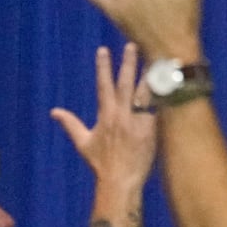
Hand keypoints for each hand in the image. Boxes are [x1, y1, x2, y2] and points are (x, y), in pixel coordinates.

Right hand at [50, 43, 157, 196]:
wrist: (121, 181)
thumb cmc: (101, 164)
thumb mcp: (83, 143)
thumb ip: (71, 124)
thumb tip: (54, 111)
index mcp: (105, 115)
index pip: (103, 85)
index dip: (103, 67)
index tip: (103, 50)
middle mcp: (121, 116)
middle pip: (125, 84)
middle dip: (128, 63)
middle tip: (132, 45)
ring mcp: (138, 122)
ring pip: (146, 94)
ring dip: (151, 76)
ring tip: (158, 61)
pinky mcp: (152, 131)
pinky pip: (160, 110)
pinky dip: (165, 98)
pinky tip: (173, 85)